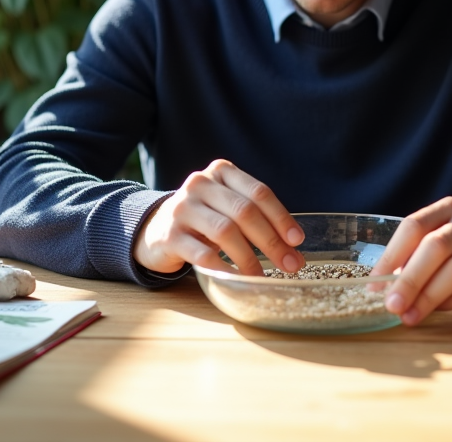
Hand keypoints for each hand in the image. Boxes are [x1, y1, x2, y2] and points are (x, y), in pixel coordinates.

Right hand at [134, 159, 305, 276]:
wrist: (155, 231)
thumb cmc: (203, 220)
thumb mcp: (227, 208)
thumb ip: (256, 219)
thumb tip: (293, 250)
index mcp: (220, 172)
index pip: (258, 192)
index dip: (281, 217)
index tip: (297, 241)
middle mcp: (200, 184)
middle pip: (244, 211)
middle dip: (271, 240)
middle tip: (289, 264)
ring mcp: (181, 208)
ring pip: (225, 230)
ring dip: (249, 257)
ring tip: (262, 276)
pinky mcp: (169, 235)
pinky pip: (203, 254)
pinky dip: (224, 268)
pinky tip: (238, 279)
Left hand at [370, 197, 451, 325]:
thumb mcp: (438, 244)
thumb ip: (413, 258)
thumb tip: (381, 288)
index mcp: (448, 209)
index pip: (415, 226)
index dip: (392, 255)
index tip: (374, 284)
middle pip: (436, 246)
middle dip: (410, 278)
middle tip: (392, 304)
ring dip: (428, 296)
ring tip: (409, 316)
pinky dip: (450, 303)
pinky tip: (436, 311)